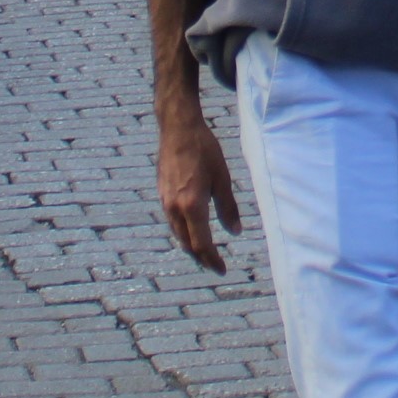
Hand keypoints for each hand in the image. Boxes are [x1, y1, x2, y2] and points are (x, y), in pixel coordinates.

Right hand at [157, 111, 238, 269]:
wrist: (177, 128)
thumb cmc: (204, 149)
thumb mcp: (222, 178)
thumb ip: (228, 207)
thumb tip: (236, 231)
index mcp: (192, 205)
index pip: (202, 243)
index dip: (212, 259)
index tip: (222, 269)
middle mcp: (175, 208)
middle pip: (187, 244)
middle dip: (201, 258)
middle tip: (214, 266)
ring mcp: (165, 201)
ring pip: (178, 234)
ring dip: (191, 247)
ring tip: (204, 254)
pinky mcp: (162, 194)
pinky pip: (172, 222)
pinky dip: (183, 233)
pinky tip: (191, 231)